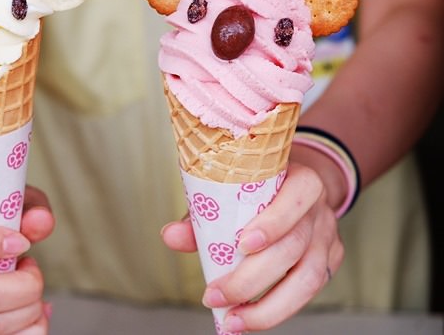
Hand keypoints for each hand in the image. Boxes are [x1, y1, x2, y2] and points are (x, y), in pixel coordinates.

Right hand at [0, 186, 54, 333]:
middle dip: (24, 286)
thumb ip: (33, 209)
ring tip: (33, 282)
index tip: (21, 243)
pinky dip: (32, 328)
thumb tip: (40, 222)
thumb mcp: (23, 202)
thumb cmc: (7, 214)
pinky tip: (40, 308)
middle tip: (31, 266)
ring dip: (30, 307)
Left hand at [161, 163, 343, 332]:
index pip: (297, 197)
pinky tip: (248, 318)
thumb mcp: (232, 187)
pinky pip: (308, 291)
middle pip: (294, 246)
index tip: (241, 245)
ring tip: (232, 321)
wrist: (297, 182)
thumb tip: (171, 236)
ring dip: (268, 308)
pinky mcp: (329, 262)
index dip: (273, 222)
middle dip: (252, 278)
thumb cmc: (258, 185)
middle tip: (214, 296)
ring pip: (308, 279)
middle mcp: (319, 210)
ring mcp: (328, 238)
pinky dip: (277, 309)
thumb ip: (203, 211)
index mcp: (300, 180)